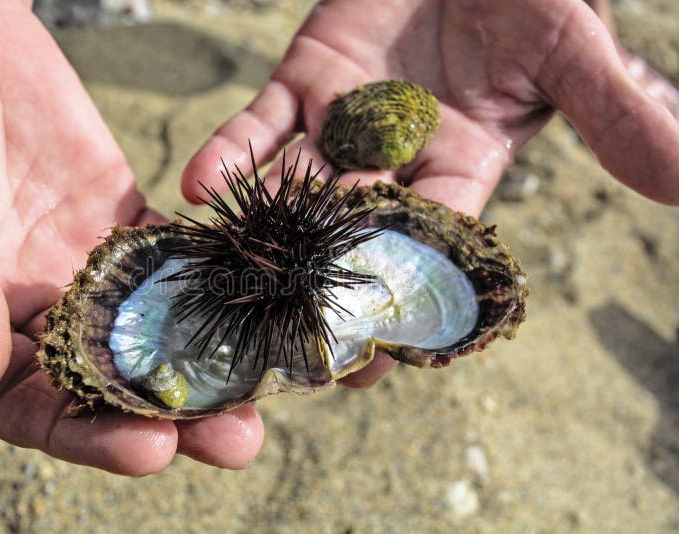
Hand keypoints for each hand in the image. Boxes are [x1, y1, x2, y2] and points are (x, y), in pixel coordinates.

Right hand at [0, 0, 261, 474]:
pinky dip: (219, 282)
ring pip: (154, 331)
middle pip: (110, 383)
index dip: (88, 436)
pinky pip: (178, 260)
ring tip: (264, 387)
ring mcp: (89, 270)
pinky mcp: (127, 225)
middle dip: (172, 416)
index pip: (30, 406)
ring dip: (210, 363)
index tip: (149, 450)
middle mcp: (38, 311)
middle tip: (236, 439)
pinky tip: (265, 299)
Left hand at [181, 0, 678, 385]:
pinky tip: (199, 185)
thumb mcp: (572, 51)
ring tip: (223, 280)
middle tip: (273, 348)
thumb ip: (616, 116)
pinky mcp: (302, 82)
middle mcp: (394, 164)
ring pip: (294, 190)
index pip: (425, 252)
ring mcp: (341, 126)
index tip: (365, 364)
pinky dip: (231, 152)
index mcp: (459, 172)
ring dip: (258, 232)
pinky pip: (259, 124)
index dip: (396, 304)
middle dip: (313, 289)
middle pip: (349, 238)